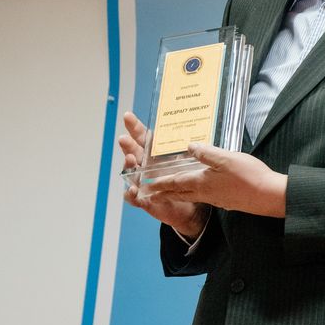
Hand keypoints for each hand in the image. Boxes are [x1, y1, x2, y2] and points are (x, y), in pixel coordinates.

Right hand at [118, 111, 207, 234]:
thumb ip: (194, 151)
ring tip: (129, 159)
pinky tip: (133, 190)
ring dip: (128, 165)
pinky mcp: (145, 200)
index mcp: (156, 154)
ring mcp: (143, 182)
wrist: (188, 208)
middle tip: (124, 138)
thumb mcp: (190, 163)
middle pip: (134, 151)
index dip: (135, 127)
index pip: (143, 138)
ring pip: (131, 172)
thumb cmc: (186, 181)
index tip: (128, 116)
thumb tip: (200, 138)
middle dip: (128, 144)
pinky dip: (131, 194)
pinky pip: (134, 197)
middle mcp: (146, 167)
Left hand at [139, 140, 287, 218]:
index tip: (144, 185)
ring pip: (190, 195)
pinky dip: (191, 194)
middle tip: (148, 194)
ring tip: (166, 192)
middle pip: (179, 192)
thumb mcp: (226, 159)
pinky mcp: (226, 199)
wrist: (268, 196)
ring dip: (175, 194)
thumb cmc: (249, 177)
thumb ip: (207, 153)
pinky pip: (202, 196)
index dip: (159, 182)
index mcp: (202, 182)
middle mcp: (205, 192)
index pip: (174, 182)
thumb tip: (190, 146)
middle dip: (162, 192)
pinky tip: (197, 190)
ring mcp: (216, 198)